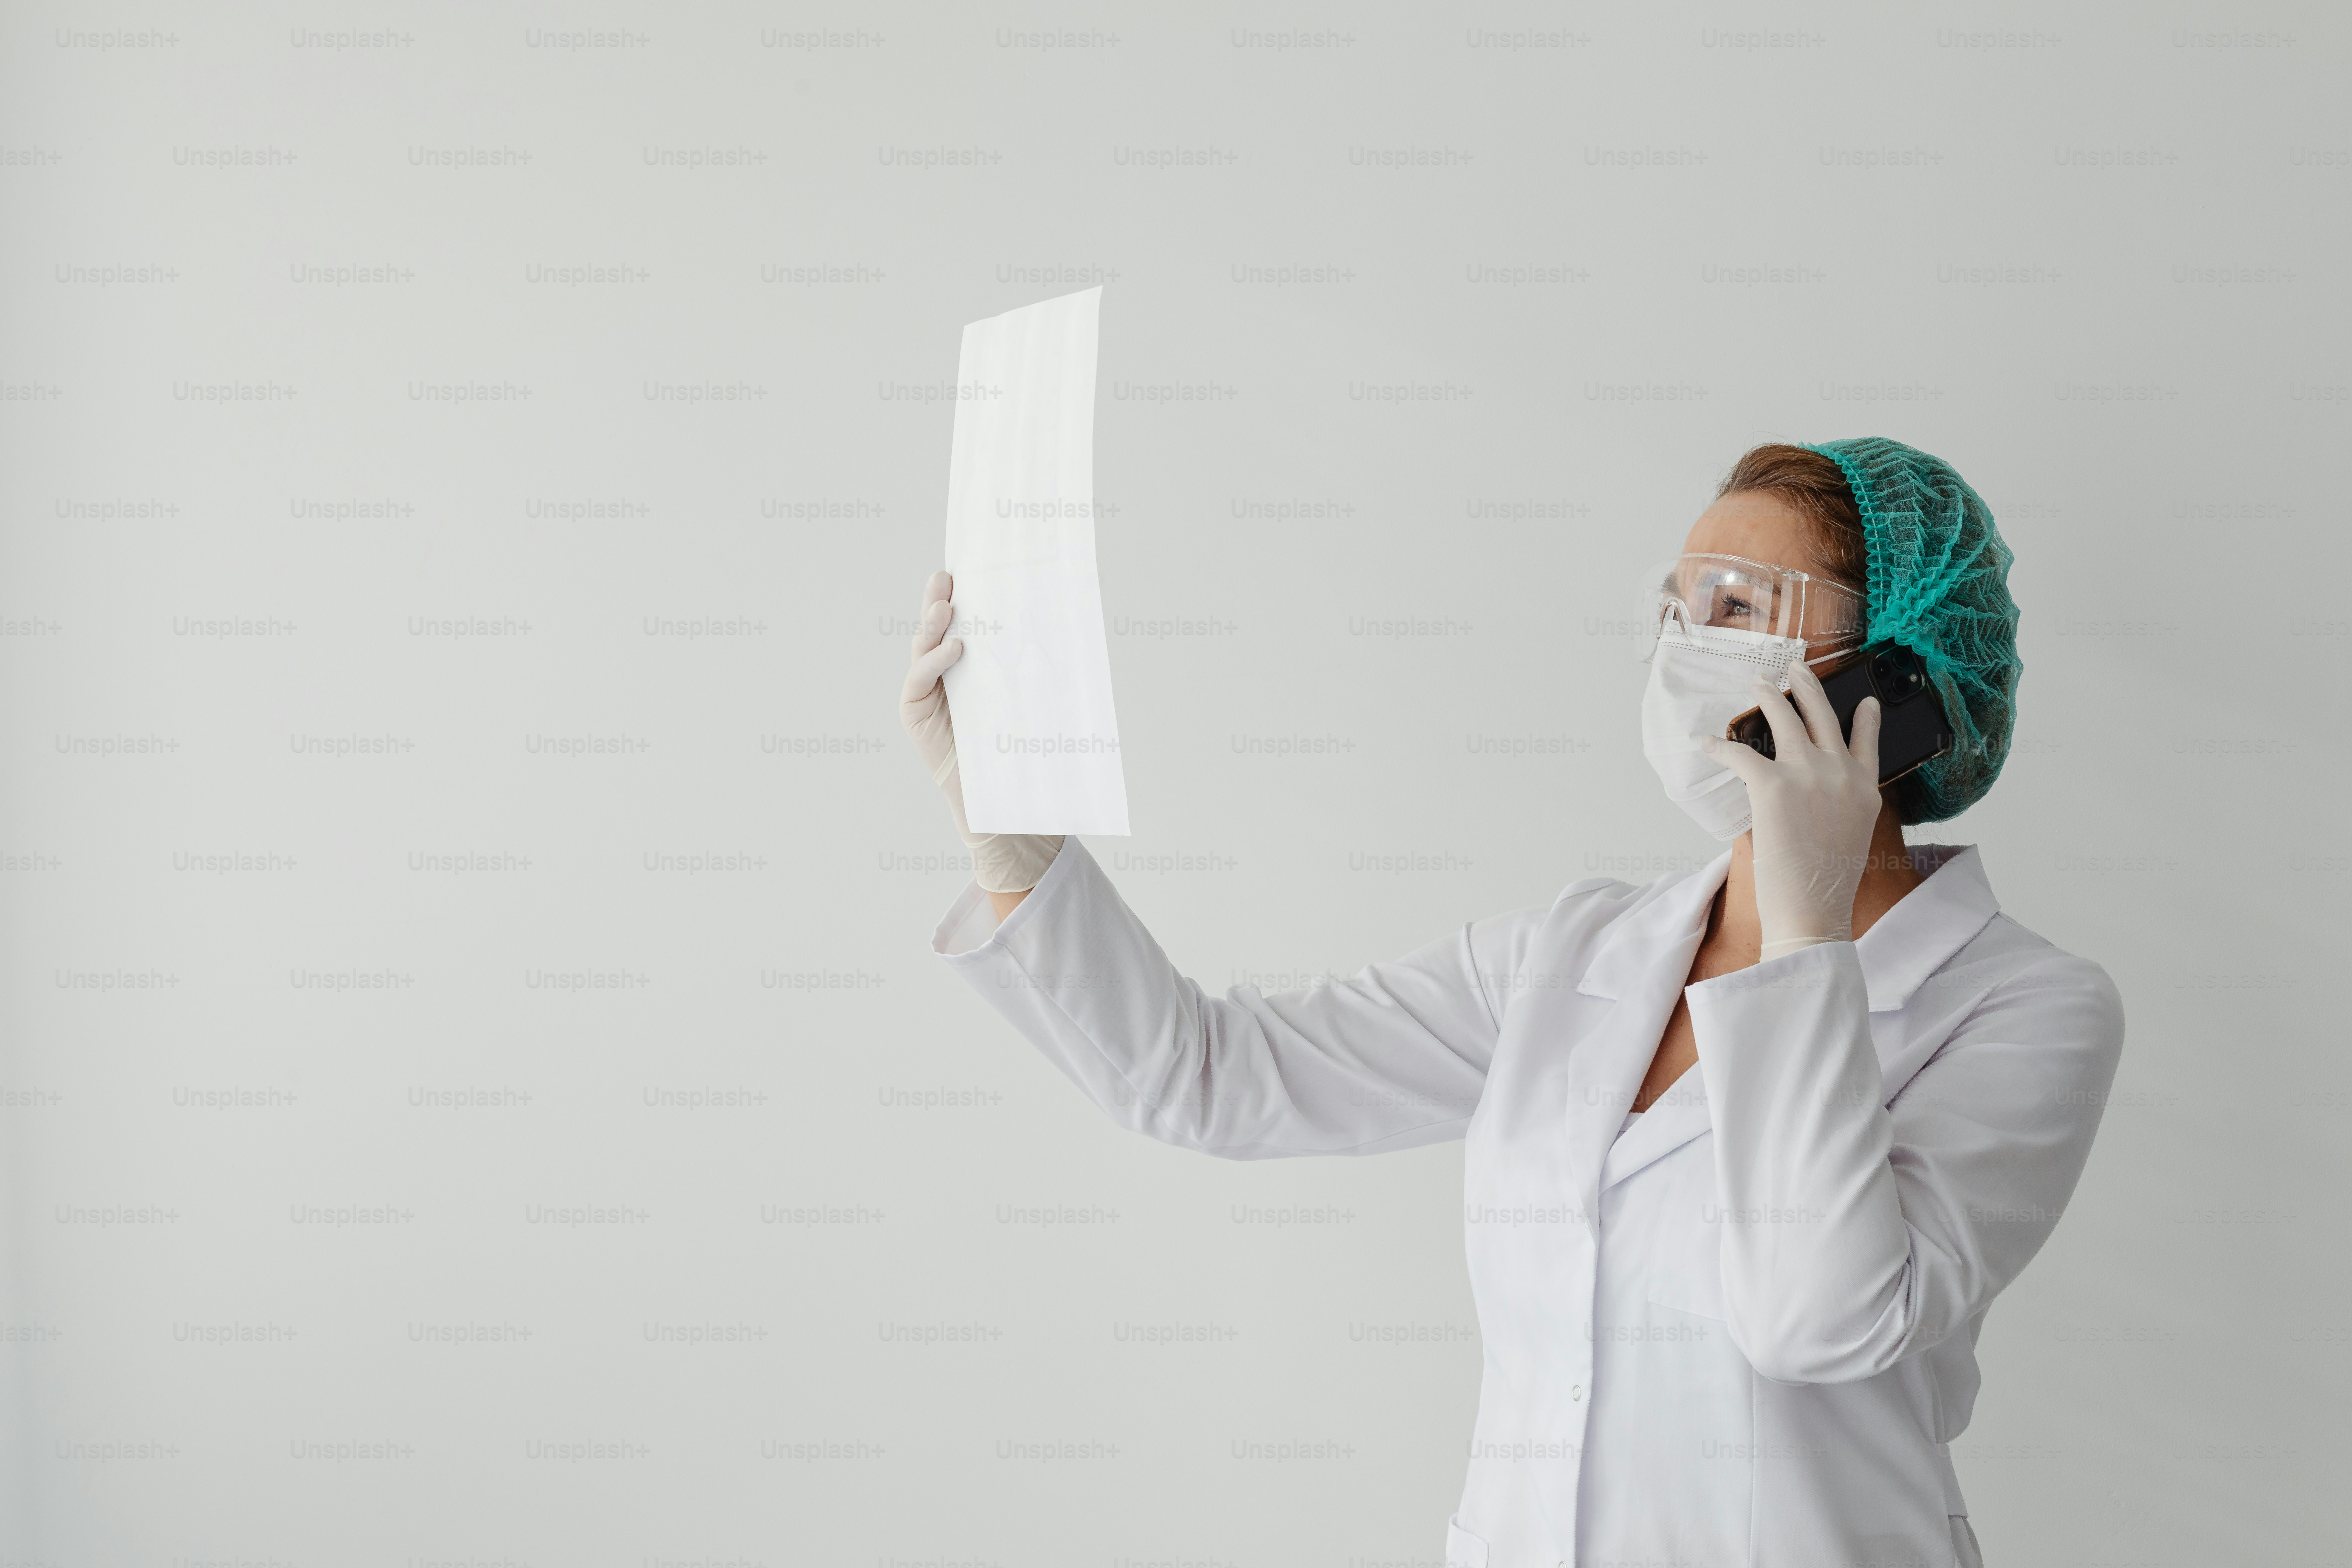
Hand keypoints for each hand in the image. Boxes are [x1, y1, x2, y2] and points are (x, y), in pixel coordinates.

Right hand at [898, 570, 1063, 895]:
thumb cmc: (1020, 746)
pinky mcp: (915, 714)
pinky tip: (955, 649)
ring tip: (946, 603)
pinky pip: (919, 680)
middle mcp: (944, 672)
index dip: (964, 595)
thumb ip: (1033, 665)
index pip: (964, 622)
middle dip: (939, 598)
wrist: (1004, 799)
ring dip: (931, 624)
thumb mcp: (1030, 695)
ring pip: (923, 647)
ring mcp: (926, 691)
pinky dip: (934, 661)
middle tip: (947, 574)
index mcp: (971, 663)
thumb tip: (1075, 621)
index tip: (973, 564)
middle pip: (937, 627)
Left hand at [1698, 661, 1882, 958]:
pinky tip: (1705, 742)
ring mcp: (1810, 775)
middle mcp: (1842, 775)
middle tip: (1796, 668)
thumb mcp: (1849, 837)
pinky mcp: (1774, 785)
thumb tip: (1816, 793)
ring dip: (1768, 698)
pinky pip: (1741, 753)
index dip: (1866, 718)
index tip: (1864, 700)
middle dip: (1808, 687)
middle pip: (1824, 717)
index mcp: (1865, 791)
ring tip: (1756, 684)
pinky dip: (1719, 747)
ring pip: (1787, 719)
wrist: (1813, 911)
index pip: (1869, 743)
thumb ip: (1840, 806)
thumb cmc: (1823, 886)